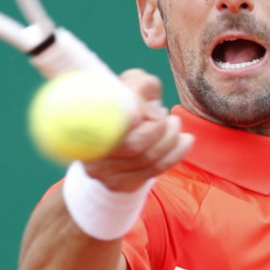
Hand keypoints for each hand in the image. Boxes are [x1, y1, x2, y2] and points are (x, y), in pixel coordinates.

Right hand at [83, 68, 193, 191]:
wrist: (114, 138)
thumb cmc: (124, 104)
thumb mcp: (130, 86)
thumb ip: (141, 86)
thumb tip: (152, 110)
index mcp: (84, 121)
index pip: (109, 124)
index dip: (133, 119)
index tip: (153, 110)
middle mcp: (88, 150)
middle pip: (134, 145)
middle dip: (160, 129)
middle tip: (168, 116)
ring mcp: (100, 172)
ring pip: (147, 159)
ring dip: (170, 139)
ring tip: (174, 124)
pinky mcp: (117, 184)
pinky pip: (154, 170)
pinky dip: (176, 154)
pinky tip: (186, 140)